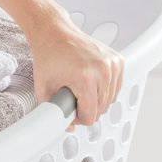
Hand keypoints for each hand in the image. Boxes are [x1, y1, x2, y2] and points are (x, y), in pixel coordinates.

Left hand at [26, 3, 124, 126]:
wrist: (55, 32)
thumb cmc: (48, 58)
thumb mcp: (43, 89)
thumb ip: (53, 113)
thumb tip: (70, 129)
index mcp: (85, 78)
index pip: (91, 116)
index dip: (78, 119)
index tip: (70, 111)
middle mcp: (102, 70)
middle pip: (102, 109)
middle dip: (88, 109)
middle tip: (73, 99)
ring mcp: (112, 64)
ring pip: (111, 99)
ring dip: (97, 100)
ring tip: (81, 89)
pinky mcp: (118, 60)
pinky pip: (116, 87)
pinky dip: (105, 89)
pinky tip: (91, 82)